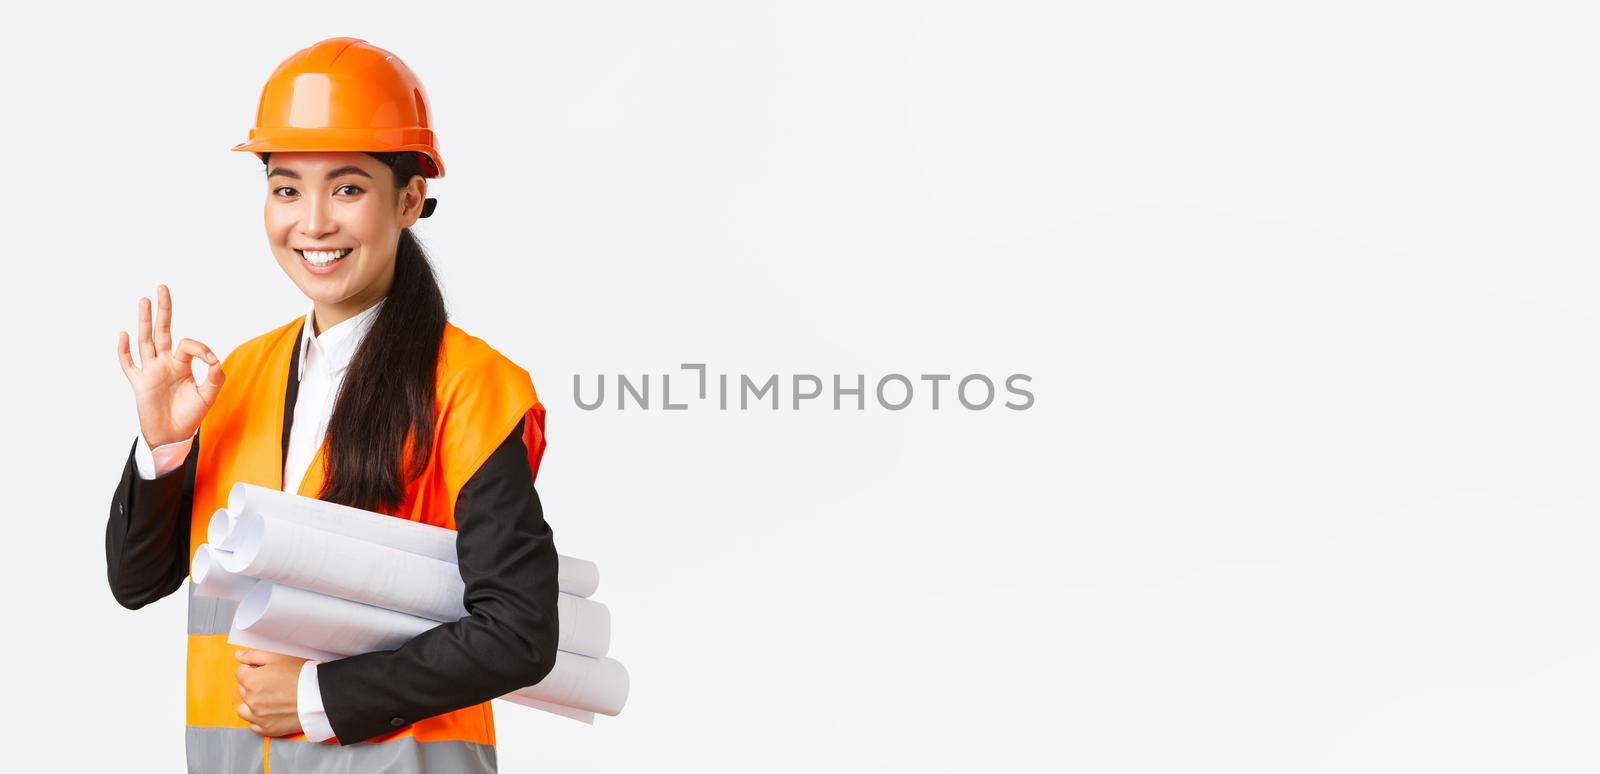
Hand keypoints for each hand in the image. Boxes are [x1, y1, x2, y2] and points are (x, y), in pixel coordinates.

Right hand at [116, 284, 224, 446]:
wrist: (173, 436)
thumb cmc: (190, 416)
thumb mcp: (208, 396)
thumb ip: (215, 378)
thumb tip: (216, 360)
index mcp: (182, 364)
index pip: (187, 345)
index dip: (200, 348)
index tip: (211, 360)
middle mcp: (165, 364)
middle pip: (162, 332)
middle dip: (163, 310)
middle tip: (162, 287)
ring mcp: (150, 372)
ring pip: (145, 342)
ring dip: (144, 321)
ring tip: (144, 300)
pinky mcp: (139, 384)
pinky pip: (129, 365)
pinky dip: (124, 351)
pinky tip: (123, 335)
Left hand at [234, 649, 306, 736]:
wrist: (319, 697)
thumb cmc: (301, 675)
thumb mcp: (278, 657)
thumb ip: (254, 655)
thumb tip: (238, 656)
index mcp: (251, 681)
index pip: (240, 672)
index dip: (253, 669)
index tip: (266, 670)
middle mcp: (251, 701)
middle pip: (242, 690)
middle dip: (252, 684)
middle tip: (272, 682)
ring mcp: (258, 717)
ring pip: (243, 709)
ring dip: (251, 703)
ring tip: (268, 698)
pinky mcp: (267, 729)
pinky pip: (253, 725)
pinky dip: (258, 719)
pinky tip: (271, 711)